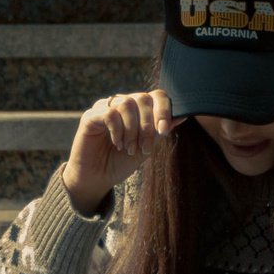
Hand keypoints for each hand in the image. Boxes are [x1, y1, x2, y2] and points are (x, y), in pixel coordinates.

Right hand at [63, 90, 182, 215]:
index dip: (164, 109)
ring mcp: (105, 108)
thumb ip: (160, 131)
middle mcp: (122, 104)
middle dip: (148, 125)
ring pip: (127, 104)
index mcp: (138, 109)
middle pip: (142, 98)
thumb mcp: (146, 147)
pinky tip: (117, 144)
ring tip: (129, 149)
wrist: (98, 178)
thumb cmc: (121, 162)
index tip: (164, 130)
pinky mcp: (90, 116)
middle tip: (144, 147)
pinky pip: (110, 113)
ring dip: (132, 130)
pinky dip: (118, 130)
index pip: (156, 96)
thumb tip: (183, 115)